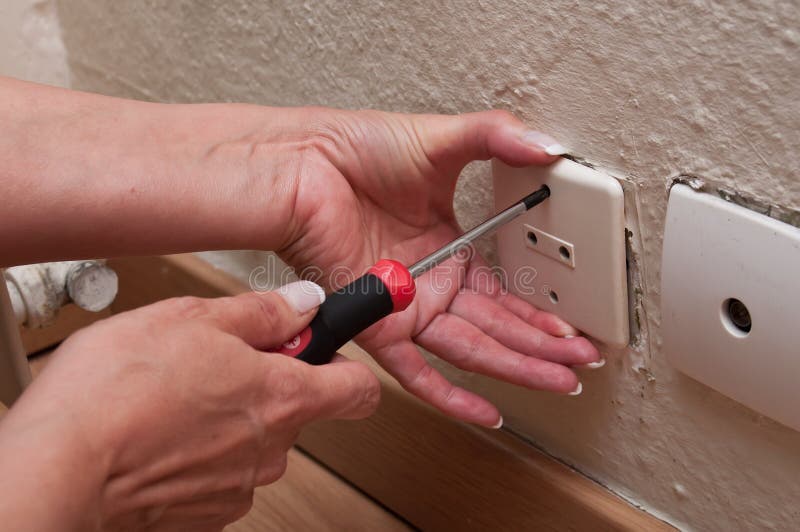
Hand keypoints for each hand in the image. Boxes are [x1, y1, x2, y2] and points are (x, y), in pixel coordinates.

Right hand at [0, 281, 378, 530]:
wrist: (60, 468)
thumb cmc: (117, 392)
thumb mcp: (193, 319)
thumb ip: (262, 312)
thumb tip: (303, 303)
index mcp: (283, 396)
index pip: (358, 390)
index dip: (344, 363)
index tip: (323, 347)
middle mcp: (271, 448)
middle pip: (295, 408)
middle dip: (263, 380)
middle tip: (215, 359)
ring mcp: (238, 485)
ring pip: (253, 438)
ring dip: (227, 414)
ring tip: (174, 395)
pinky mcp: (204, 512)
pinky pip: (219, 469)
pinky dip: (200, 449)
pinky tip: (160, 430)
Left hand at [273, 109, 601, 427]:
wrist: (303, 165)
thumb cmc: (357, 150)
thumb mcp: (440, 138)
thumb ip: (496, 137)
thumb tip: (547, 146)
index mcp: (449, 252)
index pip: (504, 297)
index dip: (539, 315)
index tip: (574, 330)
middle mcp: (430, 285)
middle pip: (496, 329)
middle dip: (542, 350)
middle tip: (581, 365)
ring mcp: (405, 307)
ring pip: (471, 350)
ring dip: (517, 368)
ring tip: (560, 382)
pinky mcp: (378, 322)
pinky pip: (416, 371)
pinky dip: (451, 394)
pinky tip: (488, 411)